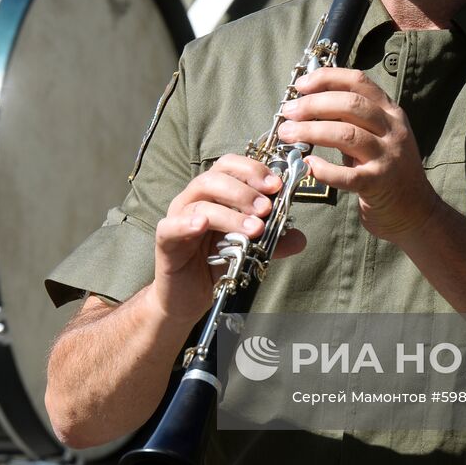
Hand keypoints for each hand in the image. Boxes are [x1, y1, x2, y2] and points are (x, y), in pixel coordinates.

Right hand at [151, 156, 304, 322]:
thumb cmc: (215, 265)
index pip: (230, 166)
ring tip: (254, 229)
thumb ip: (273, 242)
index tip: (277, 185)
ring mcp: (178, 217)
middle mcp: (194, 199)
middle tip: (267, 208)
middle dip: (245, 191)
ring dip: (230, 213)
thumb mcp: (250, 251)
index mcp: (214, 194)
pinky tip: (202, 225)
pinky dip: (187, 223)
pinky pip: (172, 226)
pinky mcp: (165, 240)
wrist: (187, 298)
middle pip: (215, 178)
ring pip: (200, 202)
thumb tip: (300, 237)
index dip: (253, 170)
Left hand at [276, 67, 441, 243]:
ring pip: (346, 134)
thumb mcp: (378, 136)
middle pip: (349, 105)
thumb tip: (309, 103)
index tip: (301, 84)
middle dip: (313, 104)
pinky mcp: (379, 184)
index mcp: (390, 112)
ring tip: (288, 134)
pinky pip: (347, 175)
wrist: (416, 211)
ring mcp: (388, 157)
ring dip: (311, 131)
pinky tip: (308, 166)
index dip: (326, 78)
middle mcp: (392, 130)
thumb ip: (353, 119)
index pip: (358, 81)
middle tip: (288, 112)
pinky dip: (324, 170)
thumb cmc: (388, 171)